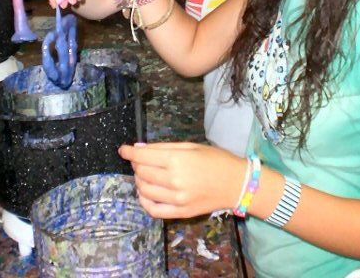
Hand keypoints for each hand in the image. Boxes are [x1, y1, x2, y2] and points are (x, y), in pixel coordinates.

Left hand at [119, 141, 245, 218]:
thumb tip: (139, 149)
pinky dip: (144, 201)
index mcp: (177, 160)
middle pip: (141, 172)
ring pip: (144, 190)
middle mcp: (174, 180)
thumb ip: (164, 148)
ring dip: (139, 180)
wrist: (236, 183)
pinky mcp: (180, 212)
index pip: (143, 157)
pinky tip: (146, 192)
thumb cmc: (215, 159)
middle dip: (136, 164)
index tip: (123, 149)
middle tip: (140, 160)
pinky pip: (153, 210)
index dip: (129, 152)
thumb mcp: (190, 146)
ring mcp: (176, 199)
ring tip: (145, 174)